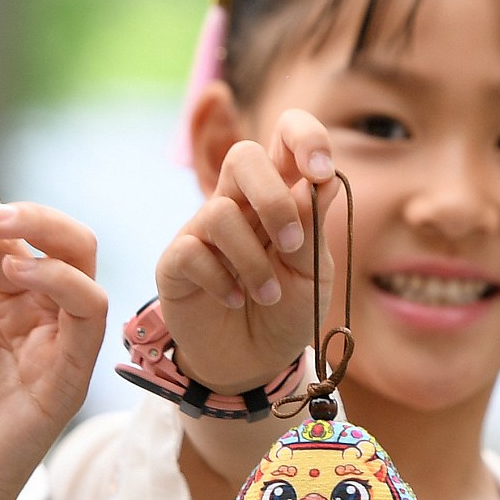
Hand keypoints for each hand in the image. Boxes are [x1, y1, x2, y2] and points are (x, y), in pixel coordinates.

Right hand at [158, 109, 336, 395]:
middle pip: (242, 156)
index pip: (285, 136)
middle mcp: (239, 203)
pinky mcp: (177, 262)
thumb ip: (312, 227)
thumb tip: (322, 179)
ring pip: (220, 213)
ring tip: (268, 294)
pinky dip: (222, 281)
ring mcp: (204, 230)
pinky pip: (192, 252)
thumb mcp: (313, 272)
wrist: (254, 362)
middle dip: (272, 197)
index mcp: (280, 194)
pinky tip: (235, 300)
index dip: (304, 137)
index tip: (321, 171)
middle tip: (292, 243)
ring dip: (253, 260)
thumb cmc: (287, 309)